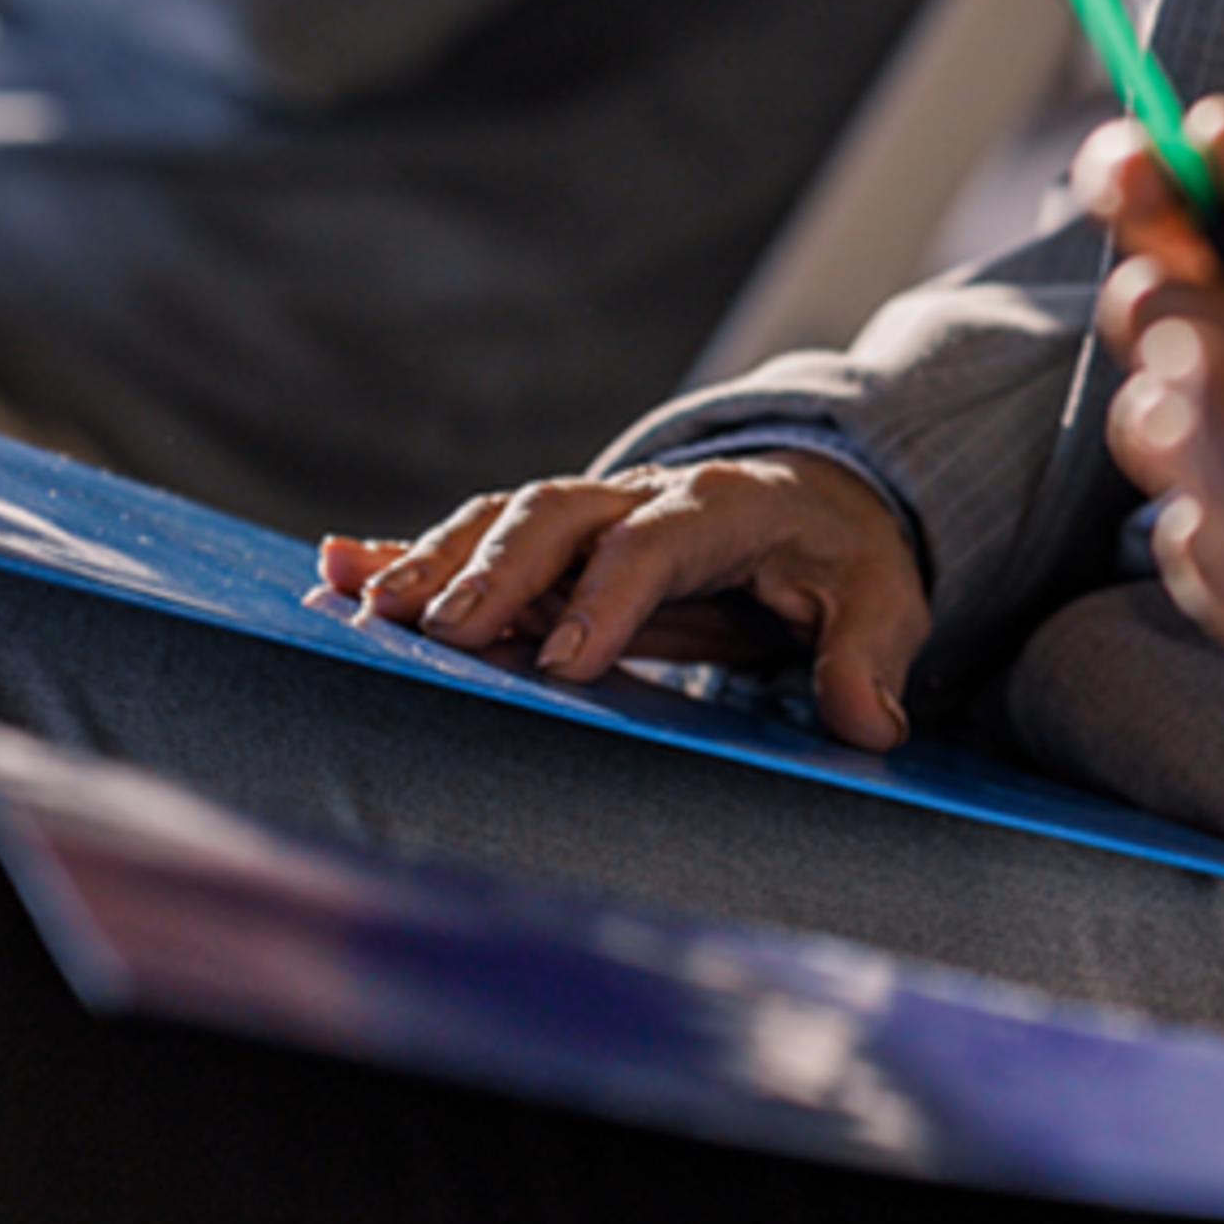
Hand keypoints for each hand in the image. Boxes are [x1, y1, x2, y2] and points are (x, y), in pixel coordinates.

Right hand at [319, 453, 929, 752]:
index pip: (661, 540)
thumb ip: (869, 657)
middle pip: (560, 515)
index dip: (612, 593)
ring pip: (505, 521)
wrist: (823, 499)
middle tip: (440, 634)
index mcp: (726, 507)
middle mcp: (645, 498)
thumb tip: (872, 725)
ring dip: (437, 560)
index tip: (565, 660)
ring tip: (370, 610)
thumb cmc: (845, 558)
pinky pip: (475, 538)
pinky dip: (407, 551)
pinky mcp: (556, 545)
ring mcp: (593, 515)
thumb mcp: (883, 600)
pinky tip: (339, 567)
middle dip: (499, 569)